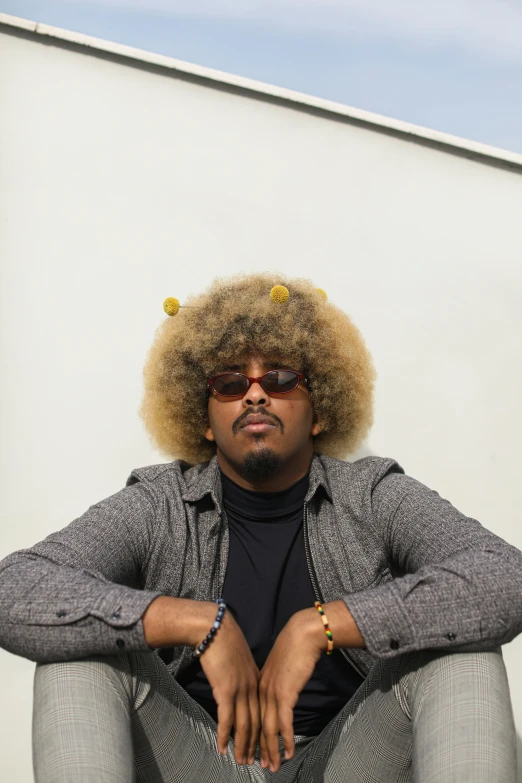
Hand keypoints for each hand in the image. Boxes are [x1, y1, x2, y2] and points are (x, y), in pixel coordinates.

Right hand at [142, 597, 260, 765]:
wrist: (214, 627)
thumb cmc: (223, 640)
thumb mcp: (239, 658)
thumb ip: (242, 673)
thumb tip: (238, 684)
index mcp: (257, 679)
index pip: (263, 711)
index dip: (264, 731)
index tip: (264, 746)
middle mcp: (252, 686)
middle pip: (257, 722)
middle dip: (258, 745)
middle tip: (258, 763)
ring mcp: (240, 689)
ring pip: (245, 725)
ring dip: (243, 746)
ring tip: (241, 762)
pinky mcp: (226, 689)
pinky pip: (227, 719)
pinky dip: (225, 736)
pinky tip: (223, 749)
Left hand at [258, 609, 324, 772]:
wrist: (303, 634)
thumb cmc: (295, 647)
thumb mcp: (280, 666)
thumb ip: (276, 680)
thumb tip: (280, 691)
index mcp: (258, 684)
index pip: (253, 715)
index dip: (252, 735)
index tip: (251, 749)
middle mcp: (261, 690)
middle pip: (258, 725)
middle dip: (258, 748)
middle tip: (258, 766)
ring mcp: (272, 693)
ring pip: (269, 728)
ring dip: (271, 750)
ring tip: (273, 767)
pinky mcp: (285, 694)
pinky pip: (284, 723)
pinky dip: (285, 740)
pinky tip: (288, 753)